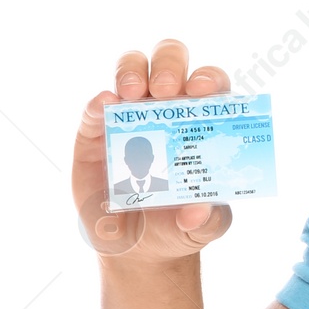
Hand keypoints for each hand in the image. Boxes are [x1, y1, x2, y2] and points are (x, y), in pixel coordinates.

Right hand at [72, 38, 234, 262]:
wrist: (140, 247)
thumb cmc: (181, 223)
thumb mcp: (203, 228)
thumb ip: (208, 219)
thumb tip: (197, 213)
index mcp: (204, 120)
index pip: (212, 85)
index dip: (210, 79)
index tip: (204, 90)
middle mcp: (169, 109)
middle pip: (172, 62)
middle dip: (170, 66)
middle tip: (167, 91)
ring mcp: (131, 115)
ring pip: (133, 69)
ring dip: (133, 71)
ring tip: (133, 94)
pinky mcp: (96, 130)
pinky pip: (96, 106)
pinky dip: (99, 101)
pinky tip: (104, 106)